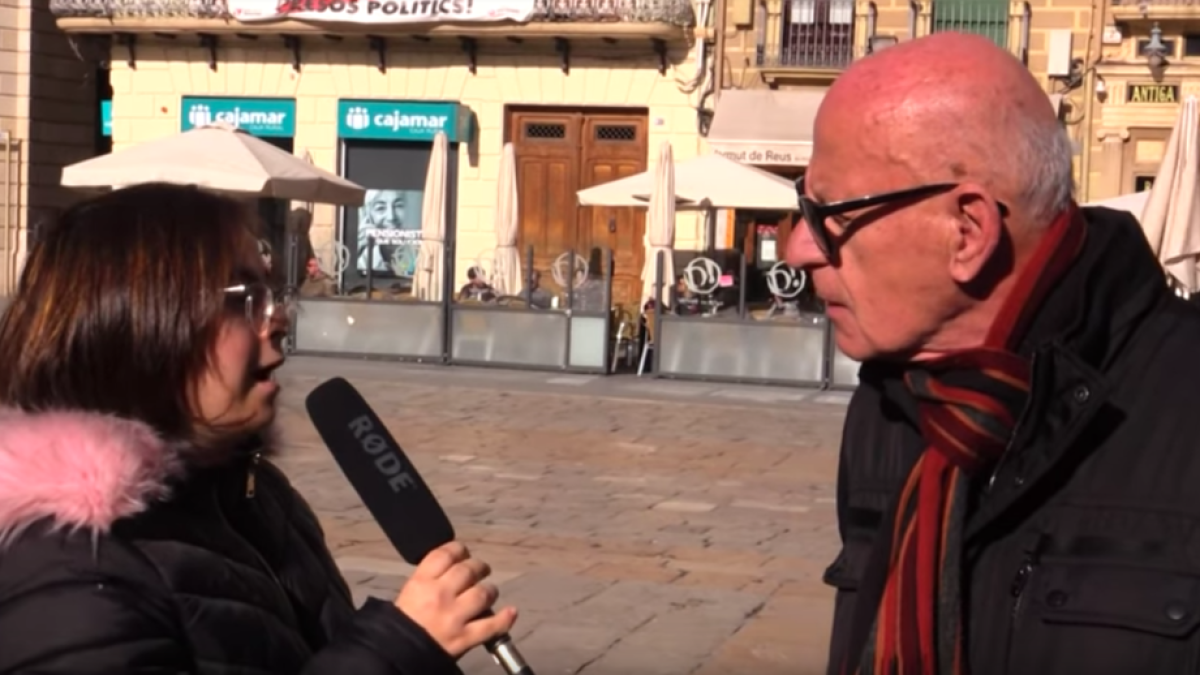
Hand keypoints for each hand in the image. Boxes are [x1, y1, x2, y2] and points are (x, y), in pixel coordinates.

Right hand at [394, 542, 518, 658]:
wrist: (393, 657)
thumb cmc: (398, 626)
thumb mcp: (408, 593)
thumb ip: (429, 579)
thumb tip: (452, 567)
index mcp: (421, 582)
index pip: (446, 554)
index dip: (459, 549)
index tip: (463, 553)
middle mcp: (440, 595)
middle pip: (468, 570)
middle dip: (478, 567)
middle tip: (480, 570)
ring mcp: (454, 616)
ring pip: (483, 593)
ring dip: (489, 591)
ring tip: (488, 592)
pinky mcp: (464, 638)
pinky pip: (491, 625)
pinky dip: (504, 619)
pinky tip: (511, 612)